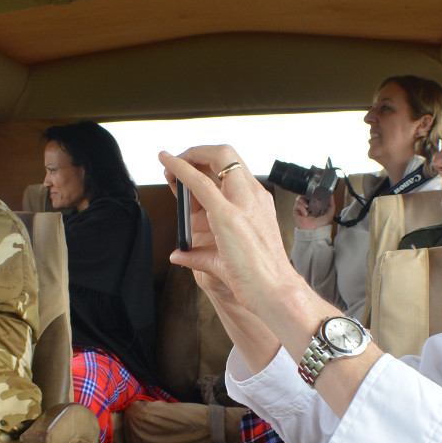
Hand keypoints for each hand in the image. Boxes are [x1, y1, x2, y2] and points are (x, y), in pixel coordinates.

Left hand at [160, 148, 319, 342]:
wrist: (274, 291)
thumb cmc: (257, 278)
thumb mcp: (224, 258)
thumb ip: (199, 254)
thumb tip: (178, 255)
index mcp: (255, 202)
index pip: (229, 170)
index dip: (205, 162)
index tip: (186, 167)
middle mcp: (252, 196)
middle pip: (225, 155)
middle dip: (198, 152)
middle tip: (176, 162)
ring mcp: (243, 202)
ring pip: (217, 158)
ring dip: (189, 156)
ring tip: (169, 163)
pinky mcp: (228, 215)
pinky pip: (200, 182)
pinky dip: (181, 168)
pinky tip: (167, 163)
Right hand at [292, 194, 334, 231]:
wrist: (315, 231)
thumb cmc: (322, 224)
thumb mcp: (330, 213)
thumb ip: (332, 204)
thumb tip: (332, 195)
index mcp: (315, 205)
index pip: (312, 195)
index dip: (313, 193)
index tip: (315, 192)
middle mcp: (308, 206)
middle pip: (305, 195)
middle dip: (307, 194)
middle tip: (310, 197)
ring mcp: (302, 208)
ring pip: (300, 198)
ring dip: (303, 200)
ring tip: (307, 205)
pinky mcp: (297, 211)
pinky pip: (297, 204)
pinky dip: (301, 207)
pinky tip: (305, 212)